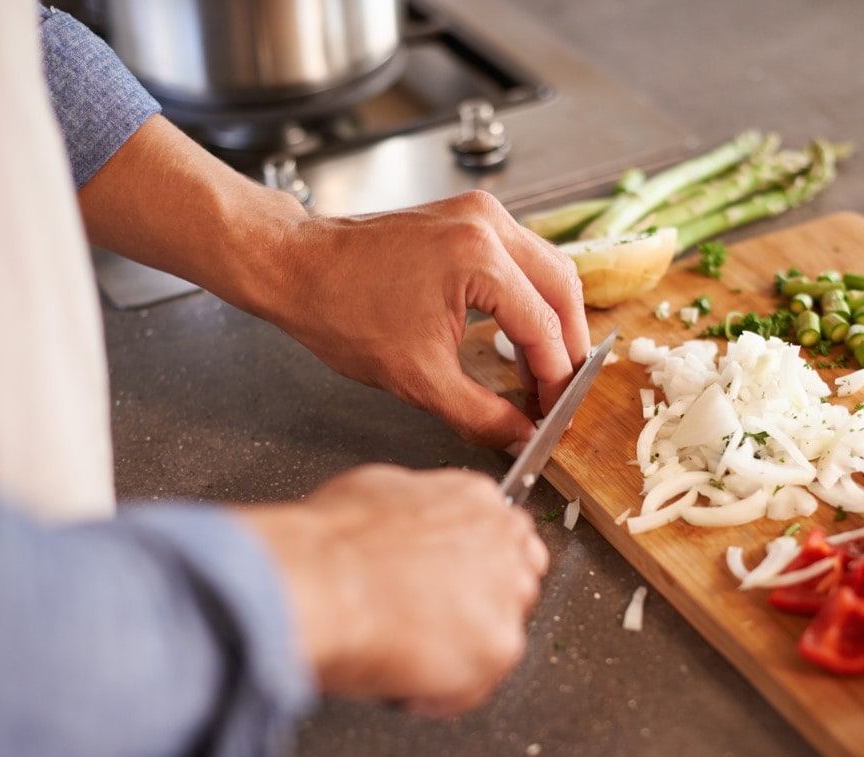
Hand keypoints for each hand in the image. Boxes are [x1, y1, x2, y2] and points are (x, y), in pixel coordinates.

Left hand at [78, 119, 583, 448]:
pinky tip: (518, 335)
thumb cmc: (341, 311)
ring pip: (548, 268)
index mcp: (479, 259)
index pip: (544, 327)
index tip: (554, 413)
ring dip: (551, 320)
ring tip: (541, 370)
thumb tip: (520, 436)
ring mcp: (479, 213)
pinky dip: (529, 297)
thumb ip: (480, 414)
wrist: (296, 268)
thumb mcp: (417, 378)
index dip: (555, 378)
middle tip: (559, 392)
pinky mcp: (467, 216)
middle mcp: (487, 224)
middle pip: (562, 288)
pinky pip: (521, 258)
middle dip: (567, 345)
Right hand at [237, 464, 546, 716]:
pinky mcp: (499, 647)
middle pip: (515, 584)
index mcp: (475, 500)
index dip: (474, 568)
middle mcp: (503, 543)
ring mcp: (506, 596)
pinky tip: (403, 680)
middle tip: (428, 624)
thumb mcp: (375, 491)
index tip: (451, 586)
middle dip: (477, 608)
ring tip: (406, 653)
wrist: (321, 583)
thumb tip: (407, 525)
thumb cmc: (331, 544)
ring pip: (498, 637)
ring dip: (459, 651)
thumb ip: (415, 509)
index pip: (504, 537)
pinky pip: (475, 685)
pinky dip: (440, 694)